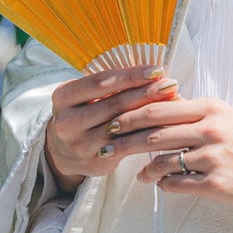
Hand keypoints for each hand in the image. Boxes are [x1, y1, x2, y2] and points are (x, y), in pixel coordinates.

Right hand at [44, 64, 178, 192]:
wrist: (61, 151)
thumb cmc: (81, 112)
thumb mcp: (83, 95)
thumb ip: (110, 84)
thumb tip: (152, 72)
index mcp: (63, 97)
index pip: (101, 82)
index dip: (130, 75)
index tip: (156, 69)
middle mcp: (67, 122)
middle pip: (114, 104)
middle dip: (146, 92)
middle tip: (170, 84)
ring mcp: (80, 145)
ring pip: (122, 126)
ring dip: (150, 113)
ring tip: (172, 103)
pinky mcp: (94, 163)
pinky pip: (126, 146)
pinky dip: (146, 133)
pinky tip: (163, 125)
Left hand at [105, 91, 232, 209]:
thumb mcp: (222, 116)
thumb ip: (190, 112)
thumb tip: (153, 107)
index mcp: (209, 107)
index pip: (158, 108)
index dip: (129, 114)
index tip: (110, 121)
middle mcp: (210, 128)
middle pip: (154, 132)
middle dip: (124, 140)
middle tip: (107, 146)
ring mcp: (212, 157)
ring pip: (162, 160)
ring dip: (144, 167)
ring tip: (138, 173)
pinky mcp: (215, 184)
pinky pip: (176, 184)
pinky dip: (162, 184)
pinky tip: (159, 184)